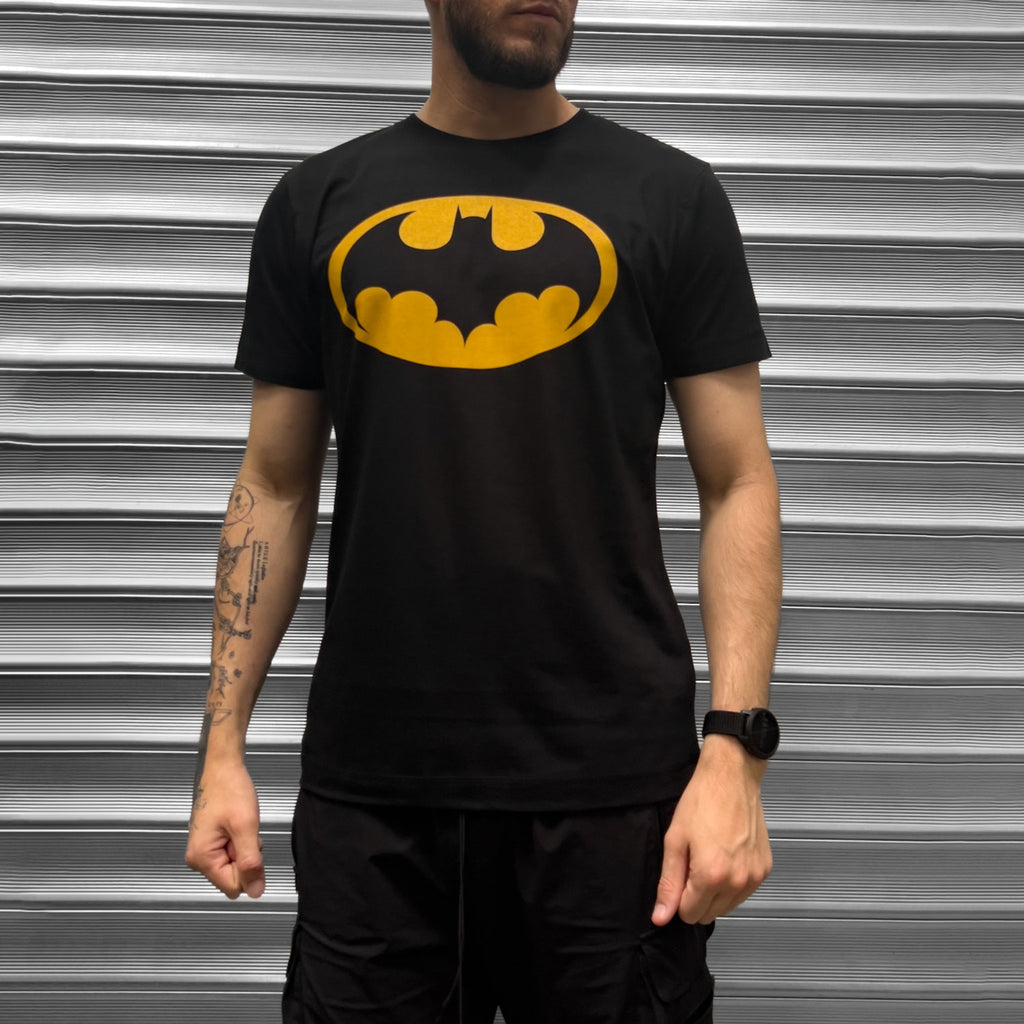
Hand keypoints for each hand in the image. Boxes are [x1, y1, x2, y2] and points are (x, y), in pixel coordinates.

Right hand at [184, 759, 265, 898]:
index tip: (247, 845)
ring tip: (240, 826)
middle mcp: (198, 858)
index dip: (248, 869)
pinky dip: (241, 841)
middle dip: (245, 857)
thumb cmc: (230, 790)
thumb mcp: (245, 827)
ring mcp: (204, 850)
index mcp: (201, 858)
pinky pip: (232, 853)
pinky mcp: (211, 842)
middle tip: (243, 832)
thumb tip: (256, 892)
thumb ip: (251, 862)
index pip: (233, 887)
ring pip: (235, 865)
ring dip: (244, 848)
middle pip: (233, 877)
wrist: (223, 768)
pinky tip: (238, 825)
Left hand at [651, 735, 770, 925]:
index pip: (689, 914)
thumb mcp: (675, 841)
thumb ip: (668, 884)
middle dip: (696, 896)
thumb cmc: (702, 801)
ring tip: (710, 856)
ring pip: (727, 907)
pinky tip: (726, 855)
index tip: (680, 874)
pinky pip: (743, 892)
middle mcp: (737, 881)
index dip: (679, 897)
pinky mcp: (764, 869)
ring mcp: (754, 876)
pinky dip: (732, 882)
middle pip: (708, 915)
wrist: (731, 777)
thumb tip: (662, 916)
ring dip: (715, 892)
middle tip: (693, 862)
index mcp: (711, 875)